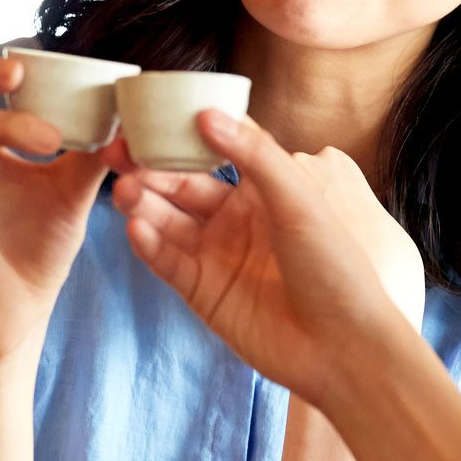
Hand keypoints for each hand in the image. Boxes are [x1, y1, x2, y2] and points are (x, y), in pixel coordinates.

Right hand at [112, 110, 421, 409]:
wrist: (343, 347)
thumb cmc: (335, 268)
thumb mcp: (301, 200)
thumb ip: (255, 155)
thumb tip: (207, 114)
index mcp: (263, 189)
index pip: (213, 149)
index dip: (181, 132)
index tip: (148, 116)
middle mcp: (235, 219)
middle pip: (181, 184)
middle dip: (148, 167)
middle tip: (117, 153)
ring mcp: (216, 255)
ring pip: (167, 220)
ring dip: (143, 203)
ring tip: (123, 191)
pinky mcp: (202, 292)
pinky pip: (168, 262)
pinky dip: (150, 244)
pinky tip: (137, 228)